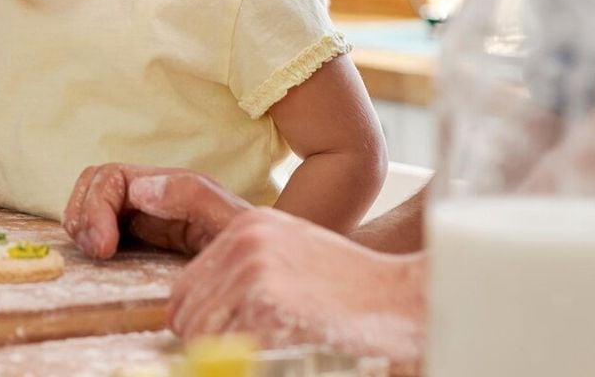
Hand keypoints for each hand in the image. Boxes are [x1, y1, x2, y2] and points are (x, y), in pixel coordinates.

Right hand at [63, 164, 249, 258]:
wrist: (265, 264)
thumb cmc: (254, 243)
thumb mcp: (232, 218)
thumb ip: (193, 198)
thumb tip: (140, 189)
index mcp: (170, 185)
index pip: (110, 178)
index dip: (96, 208)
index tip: (104, 248)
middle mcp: (152, 193)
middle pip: (94, 184)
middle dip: (84, 214)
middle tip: (95, 253)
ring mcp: (145, 213)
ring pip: (93, 201)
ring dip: (83, 225)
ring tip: (96, 255)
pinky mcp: (143, 234)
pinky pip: (104, 225)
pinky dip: (91, 236)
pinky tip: (101, 257)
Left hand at [170, 208, 425, 373]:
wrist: (409, 302)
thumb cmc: (357, 290)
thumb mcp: (295, 255)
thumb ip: (244, 274)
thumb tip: (192, 317)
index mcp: (247, 230)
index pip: (185, 292)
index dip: (200, 326)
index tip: (228, 341)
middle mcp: (243, 246)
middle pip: (187, 317)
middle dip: (211, 344)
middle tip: (258, 349)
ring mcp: (252, 276)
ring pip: (202, 340)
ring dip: (229, 358)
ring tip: (278, 349)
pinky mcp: (265, 309)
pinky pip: (229, 355)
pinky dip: (250, 363)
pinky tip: (287, 355)